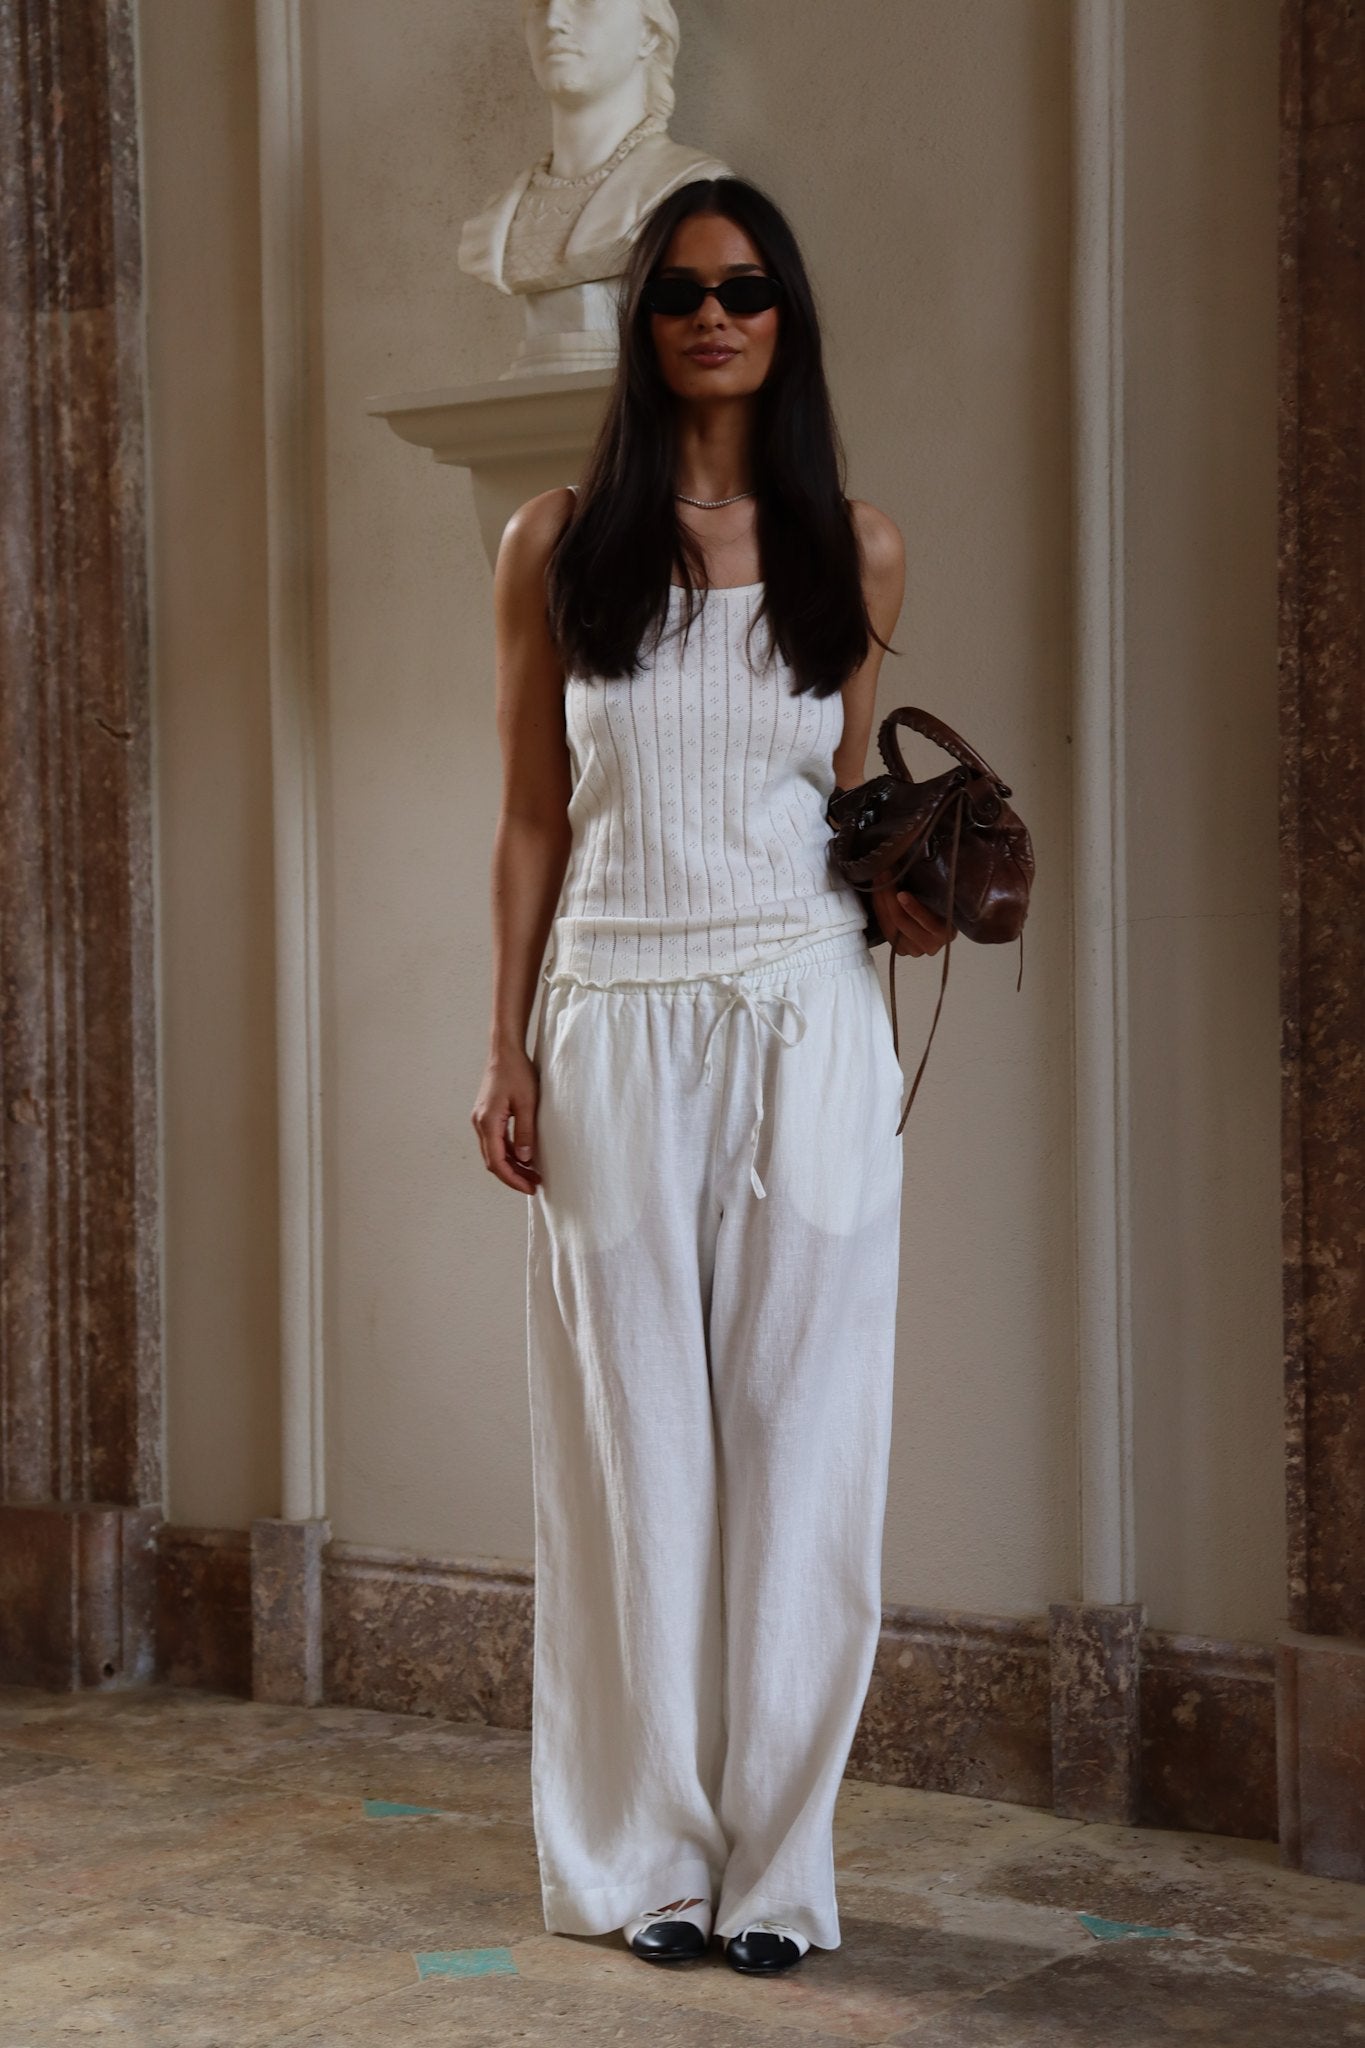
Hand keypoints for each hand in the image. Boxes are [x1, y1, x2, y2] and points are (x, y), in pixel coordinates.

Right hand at [472, 1047, 542, 1193]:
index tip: (530, 1187)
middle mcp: (479, 1124)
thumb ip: (525, 1132)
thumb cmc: (517, 1073)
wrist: (505, 1052)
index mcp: (487, 1122)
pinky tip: (525, 1157)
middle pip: (493, 1161)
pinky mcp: (486, 1116)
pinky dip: (509, 1153)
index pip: (497, 1162)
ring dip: (512, 1166)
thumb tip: (525, 1160)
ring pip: (494, 1153)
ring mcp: (481, 1120)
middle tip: (534, 1184)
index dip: (513, 1179)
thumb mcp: (528, 1103)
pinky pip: (496, 1142)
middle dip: (513, 1176)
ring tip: (533, 1174)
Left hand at [870, 878, 951, 956]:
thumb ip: (933, 889)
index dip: (912, 908)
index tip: (901, 892)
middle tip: (883, 874)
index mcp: (944, 933)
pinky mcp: (900, 950)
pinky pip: (884, 927)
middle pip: (901, 921)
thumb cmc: (942, 905)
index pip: (926, 921)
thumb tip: (917, 865)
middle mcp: (929, 946)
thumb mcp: (942, 897)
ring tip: (878, 879)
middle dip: (889, 896)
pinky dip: (879, 908)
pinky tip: (877, 893)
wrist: (939, 923)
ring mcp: (913, 950)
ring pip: (889, 924)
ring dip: (880, 900)